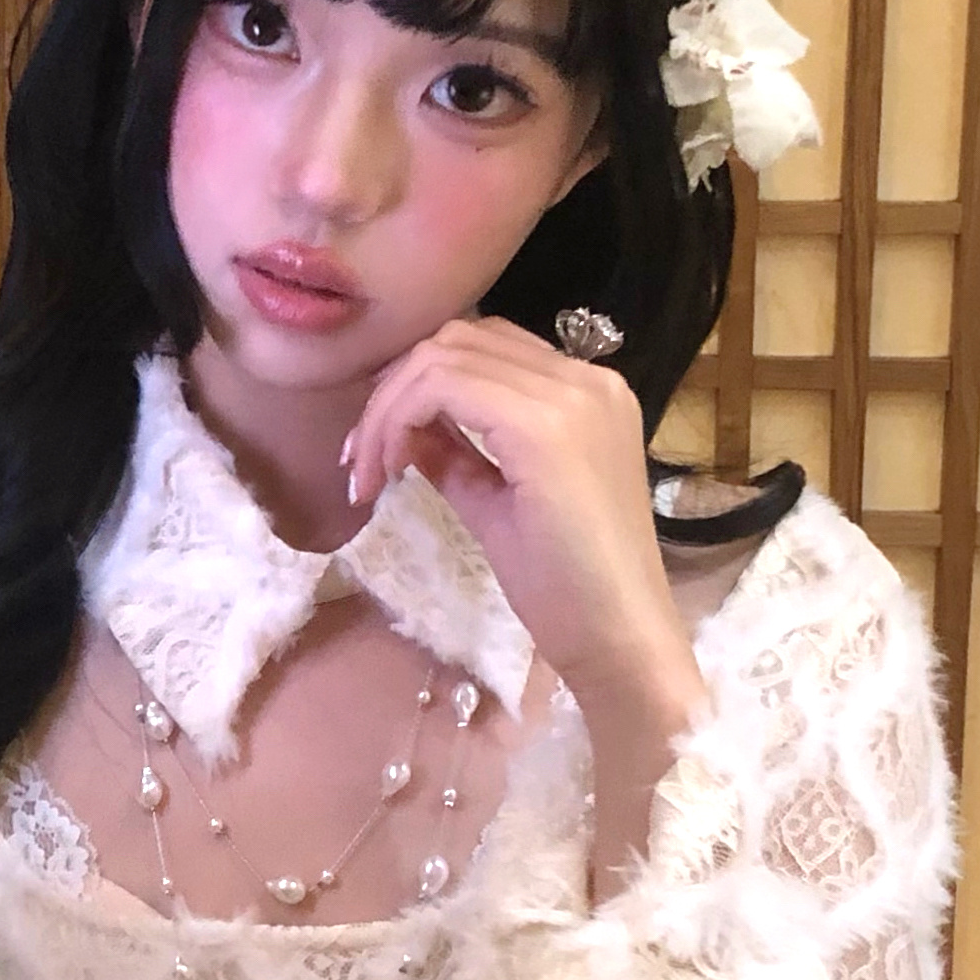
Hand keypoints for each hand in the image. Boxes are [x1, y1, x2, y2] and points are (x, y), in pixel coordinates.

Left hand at [341, 318, 702, 721]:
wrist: (618, 640)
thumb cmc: (568, 588)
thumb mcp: (497, 503)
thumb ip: (457, 455)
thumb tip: (405, 430)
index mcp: (585, 393)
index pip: (482, 348)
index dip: (415, 384)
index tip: (379, 449)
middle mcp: (585, 379)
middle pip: (457, 339)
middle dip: (392, 391)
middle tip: (361, 460)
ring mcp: (570, 397)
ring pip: (443, 356)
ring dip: (387, 409)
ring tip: (369, 475)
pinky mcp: (544, 427)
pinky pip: (443, 388)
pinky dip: (397, 421)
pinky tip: (387, 475)